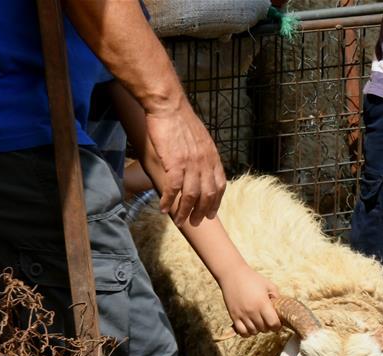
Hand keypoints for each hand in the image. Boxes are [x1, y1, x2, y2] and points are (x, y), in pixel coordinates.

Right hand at [146, 97, 226, 226]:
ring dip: (184, 211)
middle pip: (207, 195)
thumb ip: (204, 155)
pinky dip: (168, 201)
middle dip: (201, 212)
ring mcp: (191, 164)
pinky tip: (163, 208)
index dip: (215, 202)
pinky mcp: (175, 163)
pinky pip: (173, 189)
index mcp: (213, 157)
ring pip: (191, 196)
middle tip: (194, 222)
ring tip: (179, 221)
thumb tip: (202, 166)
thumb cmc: (181, 120)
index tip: (210, 213)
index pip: (220, 186)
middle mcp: (205, 163)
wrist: (169, 106)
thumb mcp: (201, 139)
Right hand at [219, 266, 281, 335]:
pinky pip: (242, 332)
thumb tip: (282, 309)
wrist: (232, 274)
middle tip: (268, 320)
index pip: (273, 324)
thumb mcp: (269, 285)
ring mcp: (242, 315)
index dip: (277, 325)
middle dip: (268, 326)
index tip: (277, 322)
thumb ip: (277, 297)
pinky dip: (247, 332)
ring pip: (254, 332)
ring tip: (259, 322)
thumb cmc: (252, 279)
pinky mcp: (233, 316)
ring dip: (258, 329)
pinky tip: (250, 325)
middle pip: (264, 329)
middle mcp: (252, 311)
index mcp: (263, 303)